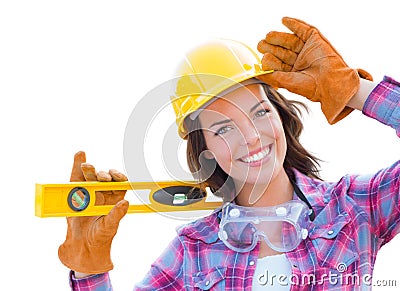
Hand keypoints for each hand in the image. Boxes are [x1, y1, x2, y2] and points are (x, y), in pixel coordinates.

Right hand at [58, 151, 128, 273]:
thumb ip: (116, 215)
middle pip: (104, 179)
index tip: (119, 178)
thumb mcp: (110, 227)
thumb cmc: (100, 237)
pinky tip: (80, 155)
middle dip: (103, 175)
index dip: (120, 178)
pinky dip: (77, 166)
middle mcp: (103, 193)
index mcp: (115, 199)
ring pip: (90, 177)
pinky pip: (76, 179)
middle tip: (101, 177)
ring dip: (90, 170)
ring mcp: (88, 193)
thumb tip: (125, 203)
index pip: (120, 184)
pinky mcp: (75, 194)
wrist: (81, 247)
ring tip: (87, 166)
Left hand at [257, 17, 371, 123]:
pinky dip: (294, 24)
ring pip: (289, 40)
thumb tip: (255, 73)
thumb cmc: (311, 87)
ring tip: (269, 36)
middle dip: (270, 47)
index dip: (269, 60)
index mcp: (292, 73)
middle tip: (261, 44)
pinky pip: (303, 29)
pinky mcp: (315, 40)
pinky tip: (284, 21)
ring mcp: (307, 50)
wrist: (330, 83)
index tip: (262, 59)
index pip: (277, 63)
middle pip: (281, 50)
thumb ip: (269, 76)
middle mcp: (299, 61)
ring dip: (278, 37)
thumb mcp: (285, 82)